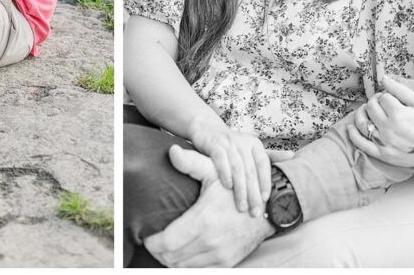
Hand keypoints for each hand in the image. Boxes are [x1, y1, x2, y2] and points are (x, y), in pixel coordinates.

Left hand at [144, 145, 271, 267]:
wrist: (267, 208)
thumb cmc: (237, 187)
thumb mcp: (214, 170)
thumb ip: (191, 161)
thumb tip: (173, 151)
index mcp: (204, 221)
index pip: (167, 242)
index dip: (152, 241)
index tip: (147, 235)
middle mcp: (211, 243)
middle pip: (171, 257)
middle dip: (158, 251)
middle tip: (153, 241)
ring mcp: (220, 256)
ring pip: (183, 266)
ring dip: (170, 260)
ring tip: (165, 248)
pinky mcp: (227, 263)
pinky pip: (199, 271)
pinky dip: (187, 265)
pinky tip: (182, 254)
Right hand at [187, 117, 271, 217]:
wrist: (207, 129)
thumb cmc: (233, 145)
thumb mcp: (251, 148)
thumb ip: (270, 155)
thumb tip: (293, 155)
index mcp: (255, 144)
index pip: (264, 165)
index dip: (266, 181)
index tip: (266, 199)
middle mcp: (243, 142)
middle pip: (251, 170)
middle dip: (253, 194)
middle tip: (255, 213)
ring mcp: (228, 143)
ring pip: (237, 168)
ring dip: (240, 189)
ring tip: (242, 207)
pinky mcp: (214, 145)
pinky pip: (221, 160)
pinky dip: (225, 173)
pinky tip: (228, 186)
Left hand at [347, 76, 413, 177]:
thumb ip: (400, 89)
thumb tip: (383, 78)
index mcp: (399, 114)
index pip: (382, 97)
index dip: (387, 95)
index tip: (392, 98)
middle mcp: (389, 128)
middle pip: (371, 107)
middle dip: (375, 101)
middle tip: (382, 103)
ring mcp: (385, 142)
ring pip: (363, 123)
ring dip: (361, 113)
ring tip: (367, 110)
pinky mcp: (383, 155)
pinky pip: (362, 144)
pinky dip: (353, 134)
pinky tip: (350, 127)